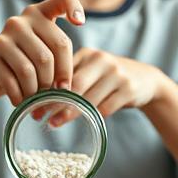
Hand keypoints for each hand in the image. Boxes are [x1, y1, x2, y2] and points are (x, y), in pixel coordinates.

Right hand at [0, 0, 84, 104]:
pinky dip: (20, 97)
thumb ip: (58, 60)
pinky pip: (12, 82)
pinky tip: (22, 102)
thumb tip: (65, 88)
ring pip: (29, 71)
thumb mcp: (44, 53)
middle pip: (49, 55)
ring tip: (37, 100)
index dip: (74, 7)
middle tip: (53, 95)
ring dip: (36, 92)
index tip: (80, 23)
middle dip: (54, 81)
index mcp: (40, 14)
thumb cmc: (27, 64)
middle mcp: (20, 21)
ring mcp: (3, 37)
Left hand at [34, 48, 168, 125]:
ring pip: (89, 97)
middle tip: (38, 115)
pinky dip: (93, 116)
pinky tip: (84, 123)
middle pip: (74, 84)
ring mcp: (117, 74)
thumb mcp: (91, 71)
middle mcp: (102, 60)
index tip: (31, 102)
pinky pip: (106, 107)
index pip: (63, 71)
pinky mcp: (128, 89)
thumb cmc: (109, 79)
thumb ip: (71, 78)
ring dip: (69, 113)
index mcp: (89, 54)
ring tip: (54, 123)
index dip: (46, 88)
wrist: (146, 80)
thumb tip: (39, 97)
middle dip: (54, 101)